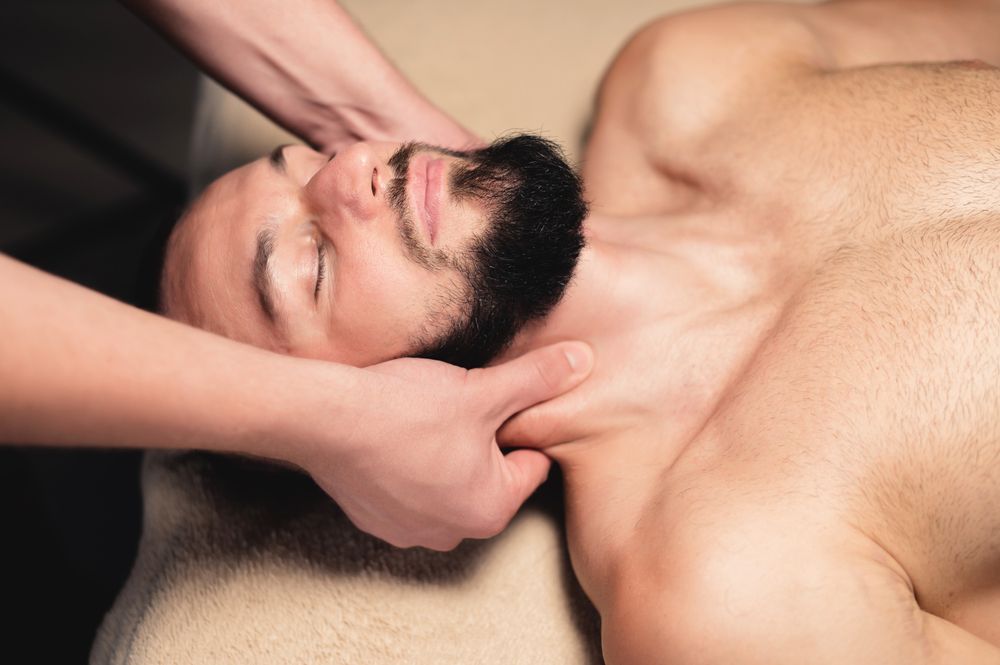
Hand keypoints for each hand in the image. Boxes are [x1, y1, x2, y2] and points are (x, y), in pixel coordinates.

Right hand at [295, 342, 591, 550]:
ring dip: (445, 455)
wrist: (324, 419)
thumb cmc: (406, 409)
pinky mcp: (374, 519)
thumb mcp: (484, 389)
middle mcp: (453, 532)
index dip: (516, 425)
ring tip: (423, 419)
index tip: (491, 402)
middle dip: (482, 442)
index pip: (530, 464)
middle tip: (457, 407)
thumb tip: (582, 360)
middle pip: (490, 477)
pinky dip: (407, 466)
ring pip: (448, 483)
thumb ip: (538, 378)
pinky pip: (408, 490)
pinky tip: (394, 436)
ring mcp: (408, 531)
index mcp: (491, 509)